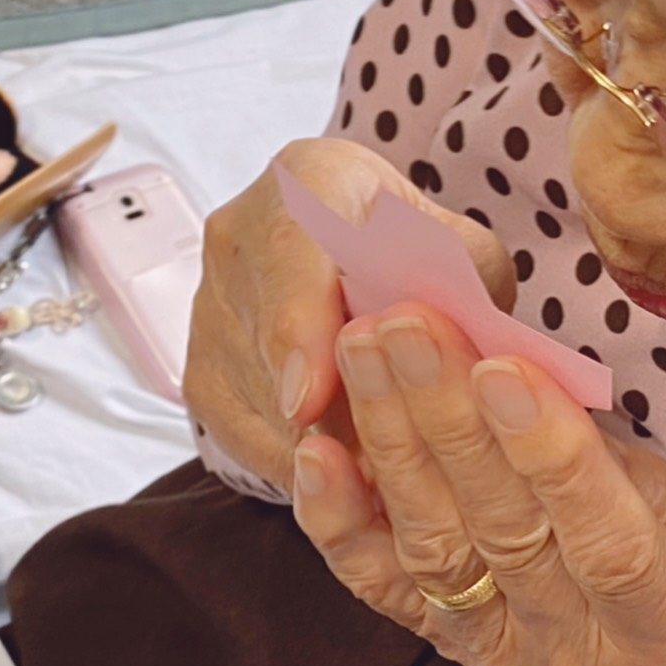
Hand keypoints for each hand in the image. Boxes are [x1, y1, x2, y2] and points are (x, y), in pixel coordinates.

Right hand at [183, 138, 515, 488]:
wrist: (361, 249)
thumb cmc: (420, 250)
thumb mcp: (462, 250)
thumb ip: (464, 281)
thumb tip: (463, 340)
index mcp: (311, 180)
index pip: (290, 248)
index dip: (296, 328)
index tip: (308, 400)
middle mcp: (240, 235)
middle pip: (263, 337)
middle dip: (321, 413)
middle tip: (376, 475)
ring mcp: (209, 304)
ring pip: (249, 396)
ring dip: (313, 446)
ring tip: (380, 482)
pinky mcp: (201, 368)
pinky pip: (237, 432)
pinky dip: (294, 465)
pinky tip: (347, 485)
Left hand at [291, 302, 665, 665]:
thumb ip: (644, 474)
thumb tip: (550, 394)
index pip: (607, 540)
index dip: (552, 455)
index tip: (503, 368)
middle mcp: (574, 649)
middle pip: (502, 529)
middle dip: (450, 417)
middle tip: (410, 325)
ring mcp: (502, 651)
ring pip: (434, 545)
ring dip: (393, 439)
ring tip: (367, 348)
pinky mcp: (449, 644)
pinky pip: (383, 586)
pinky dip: (343, 521)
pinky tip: (319, 451)